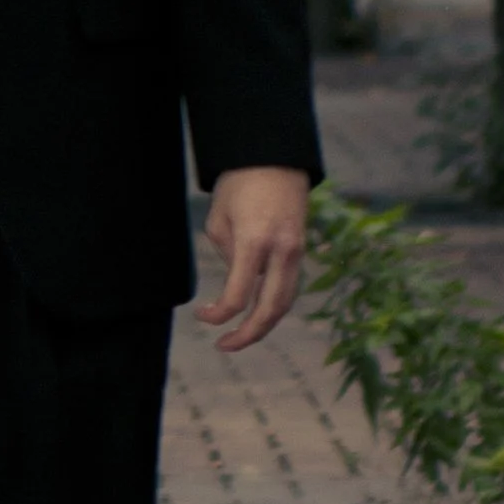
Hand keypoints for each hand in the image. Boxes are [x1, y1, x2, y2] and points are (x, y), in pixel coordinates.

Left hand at [195, 167, 307, 352]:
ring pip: (285, 302)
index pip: (239, 296)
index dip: (219, 315)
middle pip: (270, 310)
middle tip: (224, 346)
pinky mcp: (301, 249)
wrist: (274, 157)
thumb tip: (236, 281)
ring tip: (240, 336)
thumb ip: (226, 256)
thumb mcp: (218, 219)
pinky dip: (273, 303)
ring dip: (264, 324)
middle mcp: (281, 252)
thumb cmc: (239, 184)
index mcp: (255, 243)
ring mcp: (296, 251)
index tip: (202, 315)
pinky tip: (256, 310)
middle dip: (248, 335)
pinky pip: (289, 286)